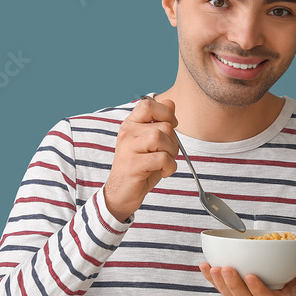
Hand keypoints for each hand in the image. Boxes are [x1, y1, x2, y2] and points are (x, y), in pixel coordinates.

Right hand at [103, 97, 179, 221]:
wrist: (122, 193)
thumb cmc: (139, 167)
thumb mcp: (151, 143)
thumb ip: (160, 122)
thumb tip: (170, 102)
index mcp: (131, 124)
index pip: (148, 104)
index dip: (166, 113)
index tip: (171, 126)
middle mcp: (127, 132)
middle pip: (163, 125)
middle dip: (173, 142)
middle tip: (168, 154)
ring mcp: (128, 148)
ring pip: (161, 138)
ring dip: (171, 153)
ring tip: (165, 162)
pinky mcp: (133, 164)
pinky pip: (161, 158)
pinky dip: (169, 166)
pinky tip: (164, 172)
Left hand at [198, 261, 295, 295]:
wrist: (288, 278)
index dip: (258, 290)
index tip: (250, 276)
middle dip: (233, 286)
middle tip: (226, 268)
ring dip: (220, 284)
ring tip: (212, 268)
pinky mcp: (235, 294)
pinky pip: (221, 289)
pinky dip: (210, 279)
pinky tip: (203, 266)